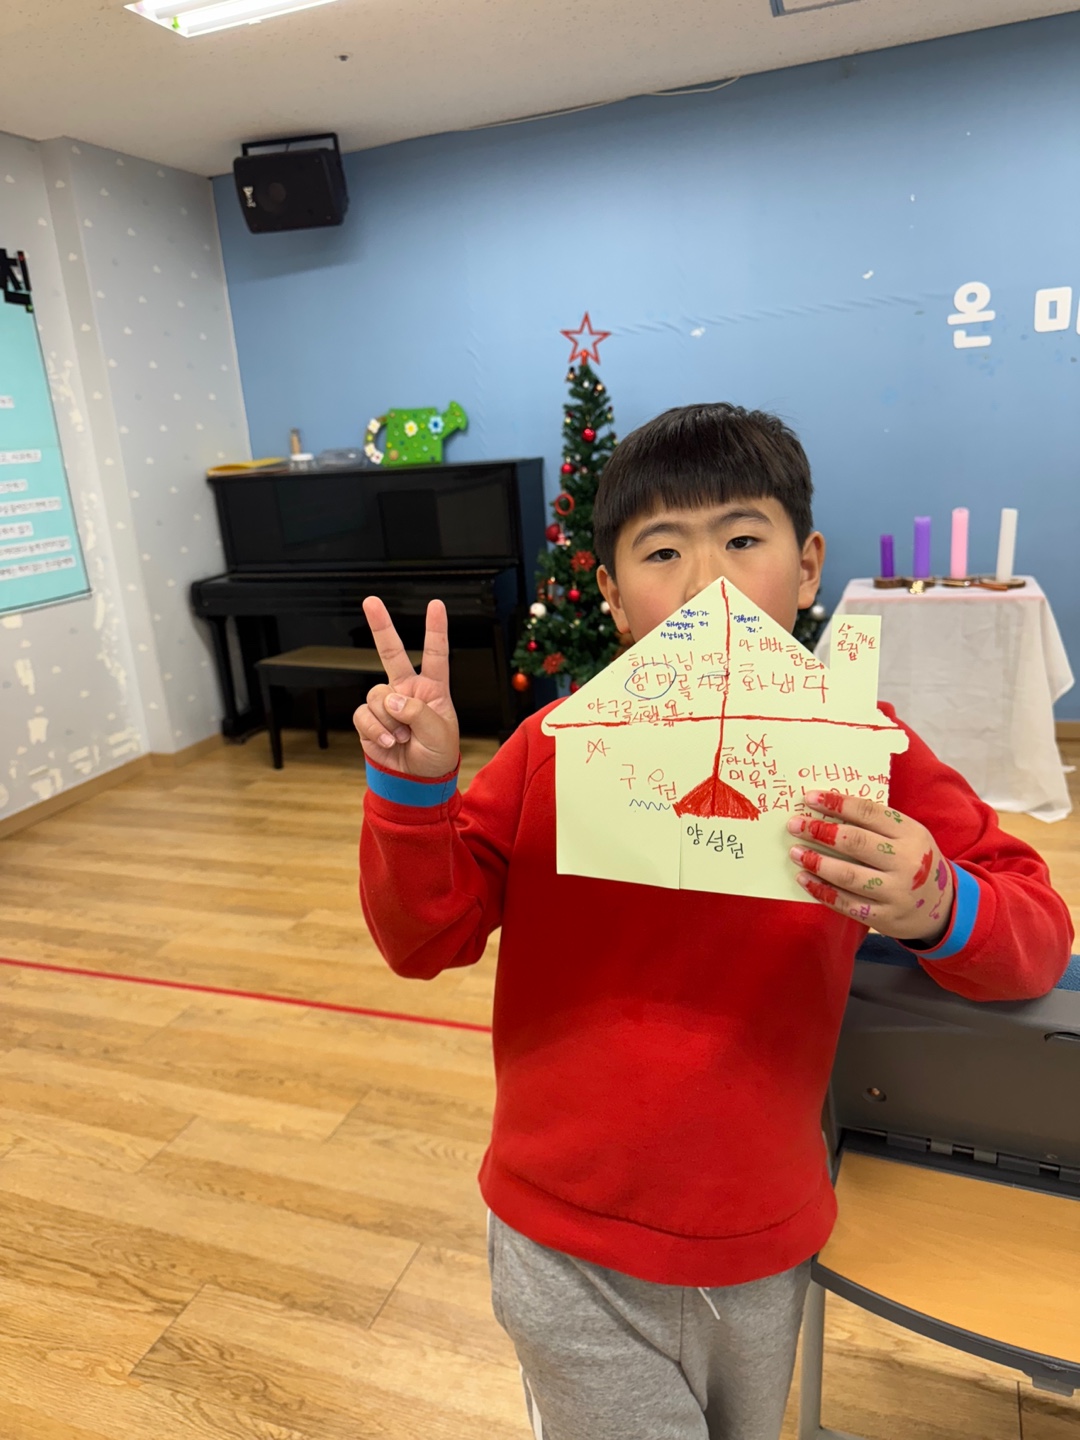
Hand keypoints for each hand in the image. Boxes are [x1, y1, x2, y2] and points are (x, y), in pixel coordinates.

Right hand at [352, 596, 459, 778]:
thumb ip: (417, 712)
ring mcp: (387, 705)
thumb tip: (391, 700)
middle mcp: (407, 691)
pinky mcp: (369, 721)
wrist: (414, 783)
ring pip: (376, 695)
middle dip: (380, 626)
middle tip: (370, 601)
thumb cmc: (436, 757)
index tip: (435, 605)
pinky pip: (363, 716)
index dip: (435, 629)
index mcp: (432, 690)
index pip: (435, 655)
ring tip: (402, 738)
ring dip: (388, 720)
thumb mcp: (439, 734)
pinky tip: (388, 742)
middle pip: (391, 653)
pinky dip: (375, 731)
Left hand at [786, 790, 954, 945]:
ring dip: (816, 862)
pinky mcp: (885, 917)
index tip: (809, 799)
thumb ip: (876, 824)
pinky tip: (804, 879)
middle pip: (855, 843)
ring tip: (795, 852)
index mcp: (912, 834)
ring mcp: (896, 892)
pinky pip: (846, 903)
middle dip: (820, 831)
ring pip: (848, 875)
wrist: (943, 906)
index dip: (837, 804)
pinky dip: (821, 890)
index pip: (869, 813)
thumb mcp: (908, 836)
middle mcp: (907, 862)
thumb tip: (827, 808)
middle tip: (795, 825)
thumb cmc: (915, 861)